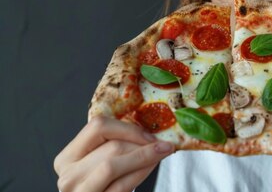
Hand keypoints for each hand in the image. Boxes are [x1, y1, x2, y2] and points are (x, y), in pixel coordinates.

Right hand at [54, 116, 174, 191]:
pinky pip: (122, 184)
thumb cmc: (102, 185)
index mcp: (68, 157)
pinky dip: (142, 172)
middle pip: (111, 147)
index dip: (128, 128)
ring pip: (113, 165)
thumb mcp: (100, 162)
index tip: (149, 133)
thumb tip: (148, 130)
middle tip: (162, 143)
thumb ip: (113, 146)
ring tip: (162, 152)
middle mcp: (68, 176)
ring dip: (144, 156)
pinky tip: (152, 165)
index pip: (97, 127)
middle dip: (142, 144)